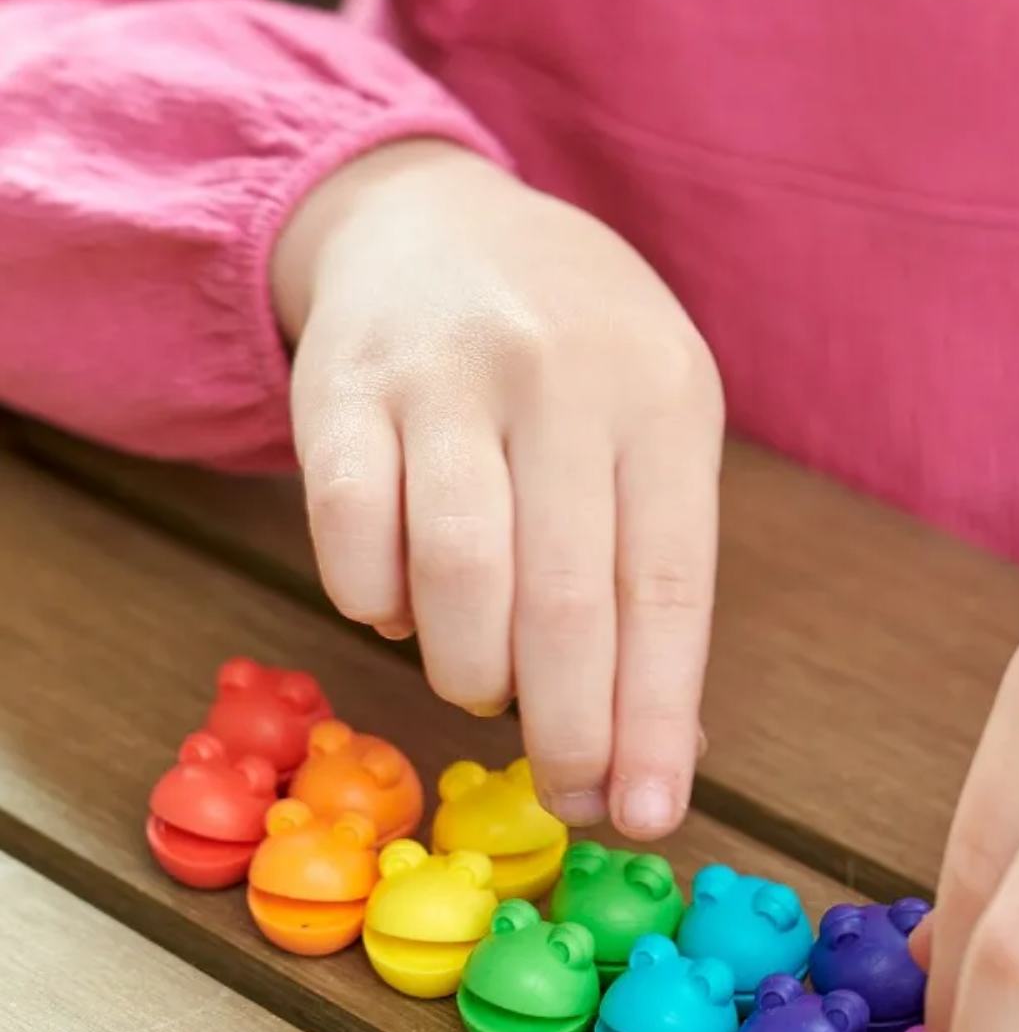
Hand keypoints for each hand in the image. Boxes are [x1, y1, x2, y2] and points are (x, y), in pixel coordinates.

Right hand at [271, 139, 723, 838]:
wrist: (434, 219)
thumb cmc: (572, 348)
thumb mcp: (652, 415)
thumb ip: (656, 560)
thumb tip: (662, 749)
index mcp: (661, 389)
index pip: (665, 584)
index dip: (656, 714)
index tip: (650, 812)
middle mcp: (558, 374)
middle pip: (564, 597)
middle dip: (569, 728)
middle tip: (569, 795)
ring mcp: (443, 374)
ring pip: (455, 575)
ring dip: (470, 669)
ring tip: (485, 683)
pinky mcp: (339, 387)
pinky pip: (348, 535)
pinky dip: (373, 602)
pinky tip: (400, 607)